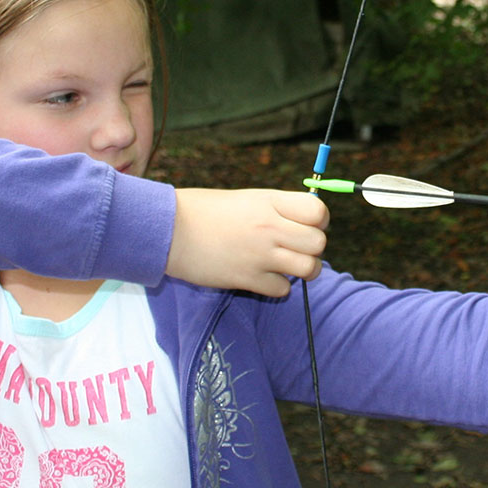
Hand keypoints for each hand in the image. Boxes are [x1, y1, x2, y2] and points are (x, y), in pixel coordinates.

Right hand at [165, 188, 328, 296]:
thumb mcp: (246, 199)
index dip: (319, 221)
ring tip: (287, 265)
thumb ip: (277, 209)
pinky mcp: (247, 278)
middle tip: (297, 248)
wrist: (168, 230)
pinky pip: (283, 289)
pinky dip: (278, 286)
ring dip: (303, 270)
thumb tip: (305, 221)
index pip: (319, 212)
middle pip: (319, 243)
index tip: (306, 225)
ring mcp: (260, 254)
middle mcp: (269, 227)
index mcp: (270, 202)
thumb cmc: (203, 211)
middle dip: (313, 249)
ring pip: (309, 268)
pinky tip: (263, 277)